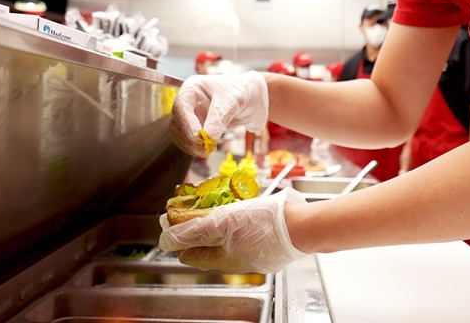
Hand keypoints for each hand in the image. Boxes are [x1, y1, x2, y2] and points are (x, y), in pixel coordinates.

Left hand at [158, 188, 308, 272]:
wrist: (302, 227)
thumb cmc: (265, 224)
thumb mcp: (222, 223)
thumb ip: (194, 231)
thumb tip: (168, 238)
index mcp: (220, 259)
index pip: (187, 252)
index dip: (177, 234)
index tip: (174, 216)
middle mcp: (234, 262)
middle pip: (206, 247)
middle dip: (197, 229)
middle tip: (195, 207)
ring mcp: (252, 256)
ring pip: (225, 242)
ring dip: (217, 226)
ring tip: (218, 207)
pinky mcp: (267, 248)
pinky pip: (243, 239)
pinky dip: (236, 227)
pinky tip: (242, 214)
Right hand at [169, 72, 268, 156]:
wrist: (255, 99)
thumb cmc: (243, 90)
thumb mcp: (233, 100)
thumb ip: (220, 116)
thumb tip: (208, 136)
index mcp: (193, 88)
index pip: (181, 106)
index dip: (187, 123)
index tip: (199, 136)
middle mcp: (189, 102)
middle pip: (177, 123)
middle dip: (188, 137)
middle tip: (204, 146)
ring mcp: (192, 116)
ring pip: (180, 135)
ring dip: (191, 146)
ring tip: (207, 150)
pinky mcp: (198, 129)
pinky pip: (189, 142)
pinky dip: (195, 148)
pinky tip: (208, 150)